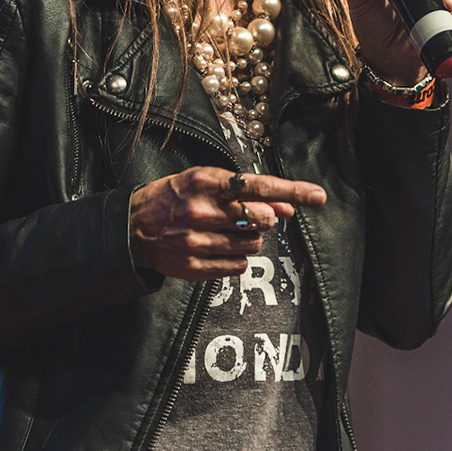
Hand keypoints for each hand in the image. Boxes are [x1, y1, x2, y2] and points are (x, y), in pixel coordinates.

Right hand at [129, 167, 326, 279]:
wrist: (134, 227)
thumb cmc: (177, 198)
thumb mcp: (208, 183)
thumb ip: (249, 193)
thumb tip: (288, 208)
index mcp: (204, 183)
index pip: (259, 186)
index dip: (292, 191)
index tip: (318, 196)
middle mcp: (200, 211)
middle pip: (262, 219)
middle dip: (264, 218)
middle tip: (245, 216)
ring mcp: (195, 242)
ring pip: (253, 245)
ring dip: (250, 238)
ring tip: (226, 231)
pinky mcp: (193, 267)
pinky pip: (239, 266)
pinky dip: (237, 257)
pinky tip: (218, 247)